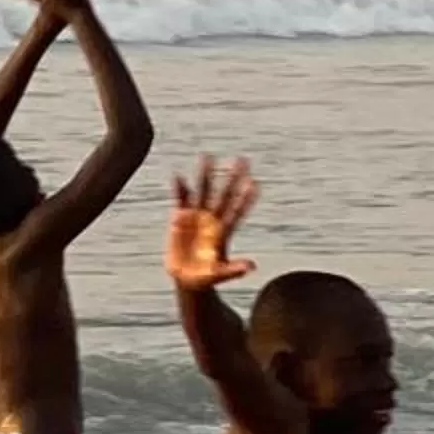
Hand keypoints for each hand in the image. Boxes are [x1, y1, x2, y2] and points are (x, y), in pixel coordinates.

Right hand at [167, 156, 258, 290]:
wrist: (187, 277)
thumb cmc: (206, 277)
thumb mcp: (220, 275)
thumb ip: (234, 269)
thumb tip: (252, 266)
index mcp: (224, 232)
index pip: (238, 211)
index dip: (246, 198)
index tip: (255, 183)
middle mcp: (213, 220)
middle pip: (224, 194)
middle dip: (232, 177)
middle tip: (242, 159)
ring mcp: (198, 216)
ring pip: (203, 191)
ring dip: (206, 175)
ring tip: (207, 156)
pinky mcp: (181, 218)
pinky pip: (181, 200)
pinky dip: (179, 189)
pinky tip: (177, 176)